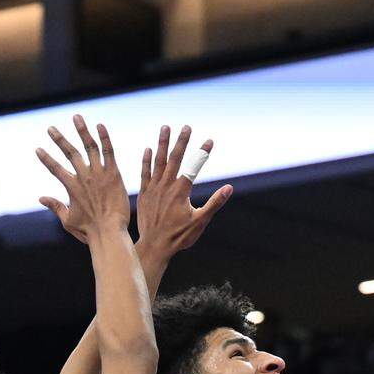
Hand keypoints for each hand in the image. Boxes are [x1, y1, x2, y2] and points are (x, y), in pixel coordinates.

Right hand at [37, 114, 129, 242]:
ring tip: (76, 117)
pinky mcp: (113, 174)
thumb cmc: (89, 231)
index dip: (46, 159)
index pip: (55, 168)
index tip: (38, 149)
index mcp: (71, 187)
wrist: (110, 233)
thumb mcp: (68, 221)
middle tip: (50, 128)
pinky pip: (108, 152)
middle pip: (69, 153)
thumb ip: (55, 207)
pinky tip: (99, 125)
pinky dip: (104, 138)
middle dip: (59, 139)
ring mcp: (99, 174)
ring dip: (81, 131)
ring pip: (89, 147)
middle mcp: (83, 177)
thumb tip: (41, 198)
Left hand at [137, 124, 232, 257]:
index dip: (202, 152)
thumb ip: (214, 203)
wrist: (154, 246)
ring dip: (162, 143)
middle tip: (187, 126)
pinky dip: (147, 160)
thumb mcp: (200, 221)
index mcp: (181, 191)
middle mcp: (166, 186)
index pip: (194, 166)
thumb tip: (229, 188)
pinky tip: (149, 149)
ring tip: (165, 128)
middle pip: (175, 158)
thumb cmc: (179, 236)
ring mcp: (154, 188)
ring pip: (158, 161)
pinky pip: (145, 173)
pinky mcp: (145, 194)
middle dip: (182, 141)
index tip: (210, 141)